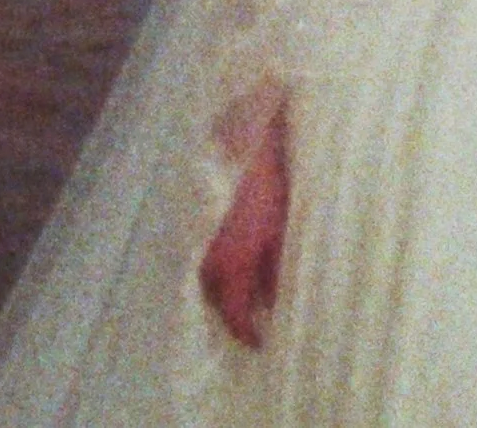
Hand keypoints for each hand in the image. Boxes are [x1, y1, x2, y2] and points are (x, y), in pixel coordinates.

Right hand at [199, 105, 289, 348]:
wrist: (241, 131)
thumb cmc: (270, 177)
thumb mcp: (284, 226)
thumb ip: (279, 270)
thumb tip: (278, 303)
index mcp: (231, 264)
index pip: (234, 316)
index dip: (248, 334)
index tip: (262, 344)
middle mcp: (204, 258)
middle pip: (216, 301)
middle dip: (233, 313)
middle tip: (255, 320)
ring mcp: (194, 239)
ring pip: (205, 279)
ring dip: (223, 289)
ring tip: (245, 292)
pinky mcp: (192, 221)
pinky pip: (200, 257)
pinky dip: (215, 266)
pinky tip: (232, 259)